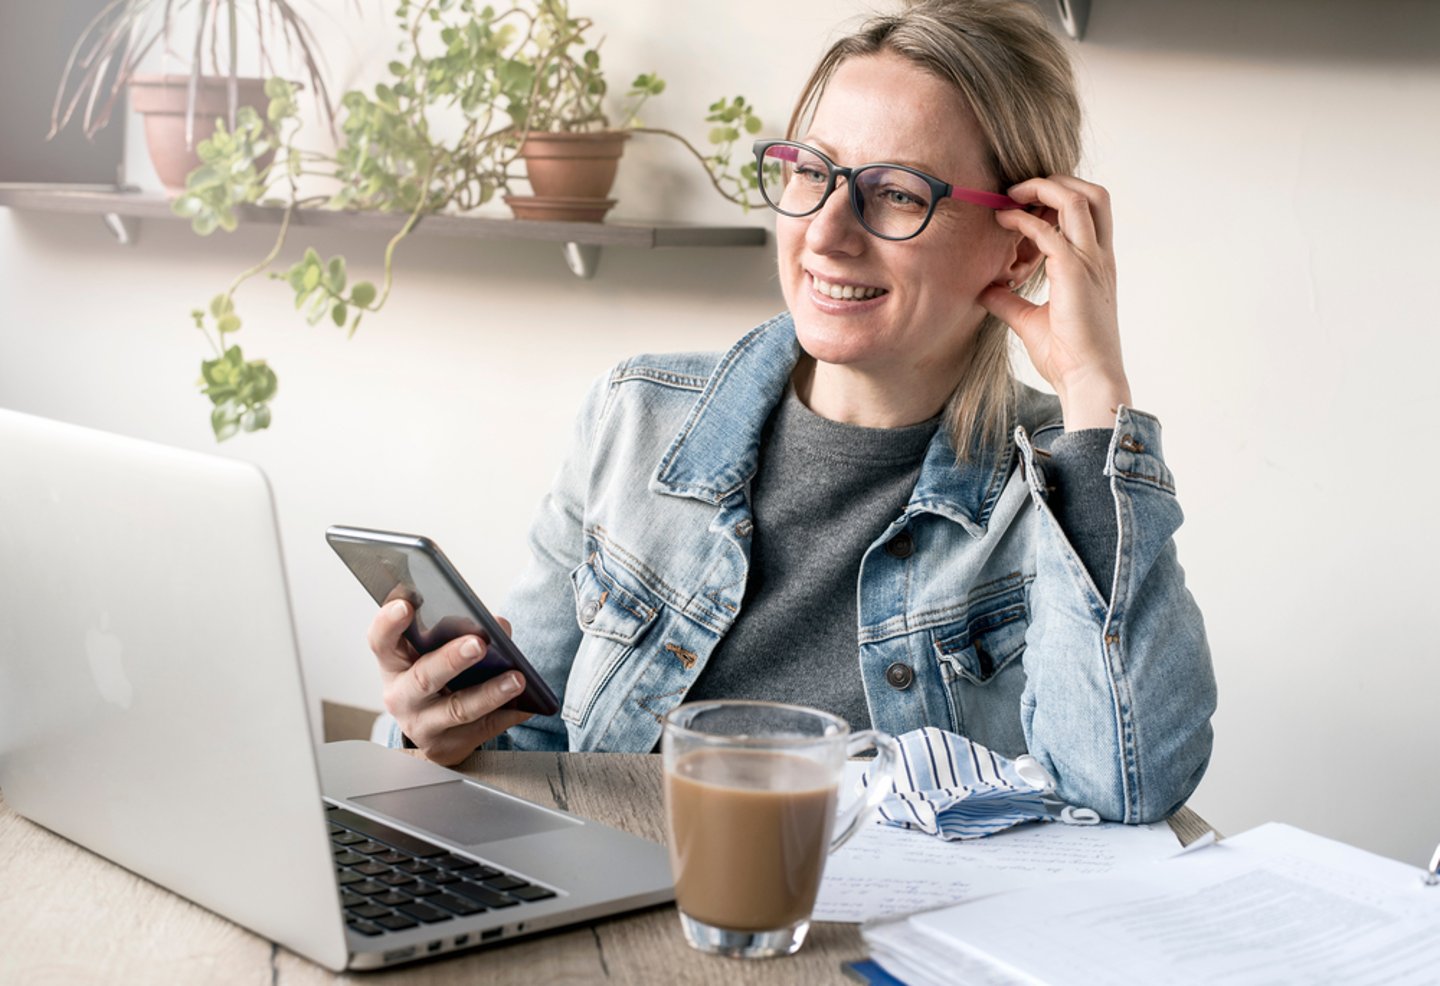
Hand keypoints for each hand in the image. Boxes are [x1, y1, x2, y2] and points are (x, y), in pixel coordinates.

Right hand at [368, 599, 532, 764]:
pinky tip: (527, 705)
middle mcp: (401, 696)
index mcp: (394, 664)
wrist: (431, 731)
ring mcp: (422, 725)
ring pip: (457, 709)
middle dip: (452, 659)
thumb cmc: (434, 678)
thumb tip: (498, 625)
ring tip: (517, 679)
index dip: (389, 623)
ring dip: (490, 693)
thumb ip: (460, 632)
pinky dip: (508, 715)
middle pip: (424, 677)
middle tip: (479, 643)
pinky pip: (483, 729)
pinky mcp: (447, 746)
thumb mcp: (433, 654)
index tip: (406, 605)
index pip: (381, 641)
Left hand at [979, 175, 1131, 429]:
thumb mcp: (1031, 321)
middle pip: (1093, 194)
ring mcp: (1091, 263)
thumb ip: (1010, 301)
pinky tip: (1002, 221)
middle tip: (1020, 189)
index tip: (1023, 203)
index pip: (1090, 212)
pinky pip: (1049, 232)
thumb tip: (986, 289)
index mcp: (1097, 266)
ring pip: (1078, 200)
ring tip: (1011, 194)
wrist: (1087, 380)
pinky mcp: (1075, 273)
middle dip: (1057, 181)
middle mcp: (1099, 258)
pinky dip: (1023, 220)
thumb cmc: (1068, 357)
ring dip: (1043, 189)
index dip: (1059, 198)